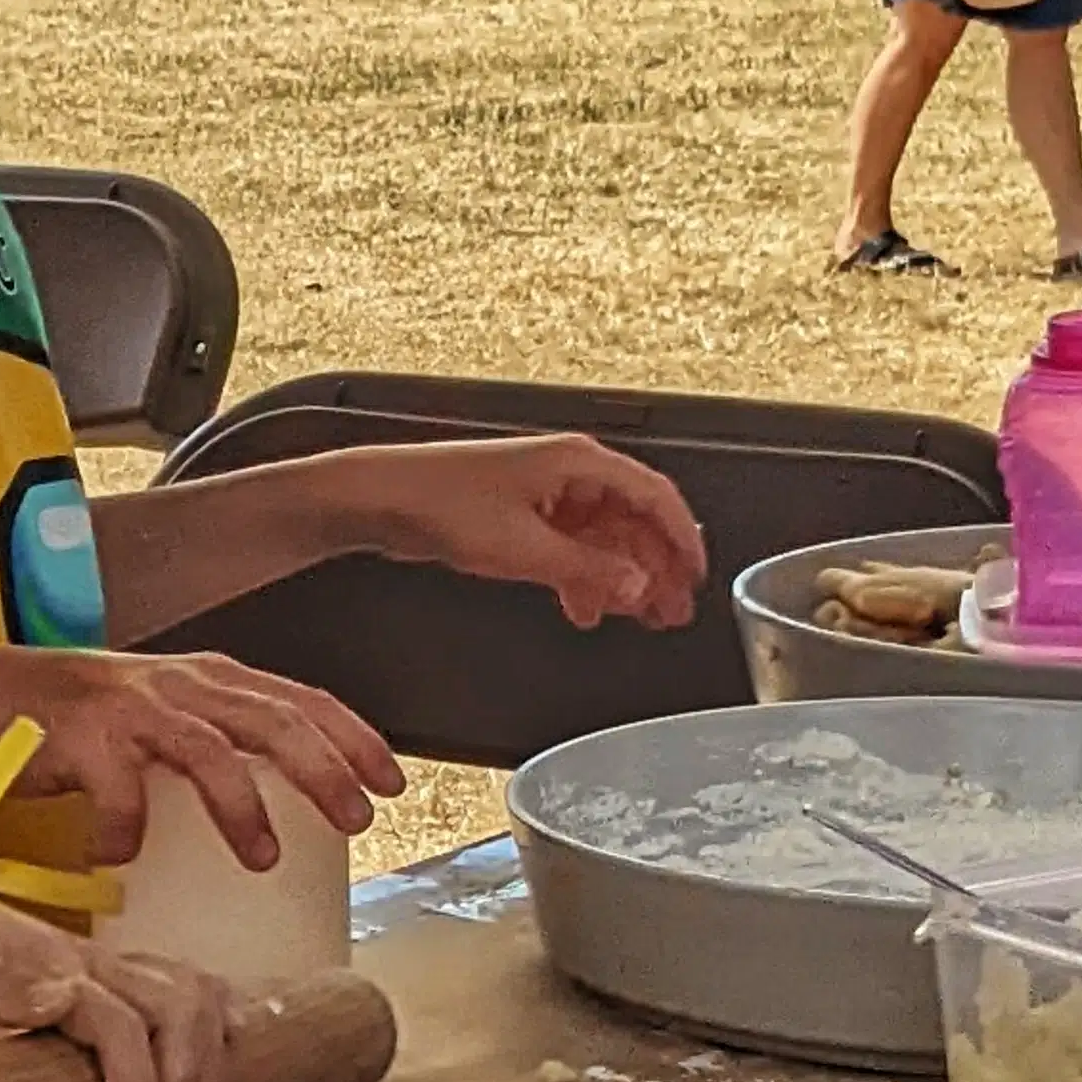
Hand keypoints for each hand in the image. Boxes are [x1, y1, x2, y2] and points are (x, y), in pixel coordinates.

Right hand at [0, 641, 397, 857]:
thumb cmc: (77, 721)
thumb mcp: (162, 714)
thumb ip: (217, 737)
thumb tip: (282, 795)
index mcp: (207, 677)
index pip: (301, 697)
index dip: (354, 736)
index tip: (392, 779)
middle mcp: (177, 683)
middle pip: (272, 720)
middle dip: (323, 771)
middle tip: (356, 820)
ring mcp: (130, 706)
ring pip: (209, 752)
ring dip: (244, 807)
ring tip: (263, 856)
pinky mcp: (82, 736)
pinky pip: (119, 789)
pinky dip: (126, 828)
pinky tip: (122, 859)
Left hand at [362, 432, 708, 631]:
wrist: (384, 498)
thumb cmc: (443, 502)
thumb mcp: (524, 548)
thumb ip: (588, 571)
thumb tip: (640, 587)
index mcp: (579, 462)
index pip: (655, 497)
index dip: (683, 540)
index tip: (698, 577)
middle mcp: (569, 472)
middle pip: (634, 520)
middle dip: (655, 568)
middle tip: (673, 612)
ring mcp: (548, 493)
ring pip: (605, 538)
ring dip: (622, 579)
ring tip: (640, 619)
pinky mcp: (525, 514)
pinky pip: (573, 547)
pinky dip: (584, 579)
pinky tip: (584, 610)